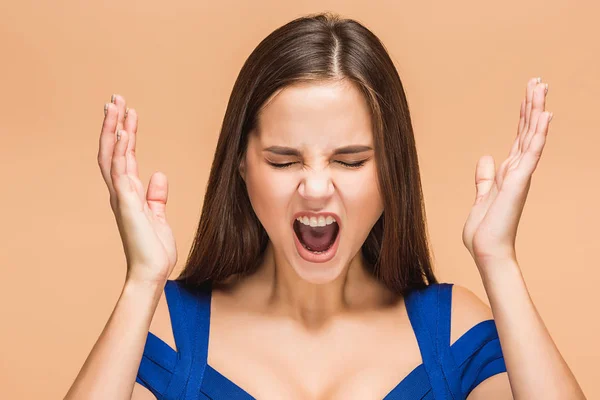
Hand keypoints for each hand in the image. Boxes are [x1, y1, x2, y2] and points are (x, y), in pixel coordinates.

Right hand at [97, 94, 176, 284]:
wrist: (152, 272)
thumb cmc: (154, 248)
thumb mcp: (158, 215)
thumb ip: (156, 195)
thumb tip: (159, 174)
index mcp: (128, 193)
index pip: (123, 156)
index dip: (124, 133)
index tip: (127, 112)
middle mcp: (121, 192)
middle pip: (112, 150)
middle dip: (113, 124)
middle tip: (115, 99)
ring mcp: (122, 197)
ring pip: (113, 156)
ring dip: (115, 130)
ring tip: (118, 106)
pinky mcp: (127, 205)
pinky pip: (121, 173)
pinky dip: (122, 152)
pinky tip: (125, 134)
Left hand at [462, 77, 552, 267]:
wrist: (487, 251)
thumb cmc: (485, 230)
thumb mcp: (481, 196)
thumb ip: (485, 177)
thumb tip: (485, 158)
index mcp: (509, 173)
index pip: (519, 137)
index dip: (524, 115)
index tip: (529, 94)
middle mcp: (518, 171)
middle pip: (527, 131)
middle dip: (532, 105)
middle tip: (539, 81)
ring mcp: (521, 176)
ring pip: (532, 136)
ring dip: (536, 111)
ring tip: (542, 87)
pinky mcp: (519, 182)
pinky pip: (531, 153)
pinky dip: (538, 134)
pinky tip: (545, 115)